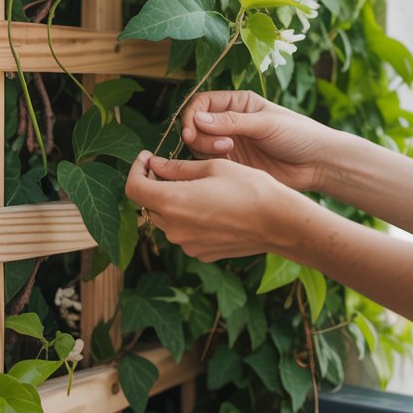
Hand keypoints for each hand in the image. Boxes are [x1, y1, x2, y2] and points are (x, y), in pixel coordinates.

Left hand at [125, 151, 297, 261]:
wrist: (278, 223)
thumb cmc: (249, 188)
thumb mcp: (212, 168)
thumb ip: (176, 168)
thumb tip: (154, 165)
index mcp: (172, 202)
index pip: (134, 188)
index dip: (136, 170)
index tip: (147, 158)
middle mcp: (174, 229)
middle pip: (149, 204)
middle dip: (155, 185)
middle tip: (171, 168)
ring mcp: (187, 244)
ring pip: (167, 220)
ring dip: (172, 203)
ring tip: (196, 187)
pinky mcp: (201, 253)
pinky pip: (184, 233)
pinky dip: (188, 219)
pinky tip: (210, 207)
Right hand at [180, 90, 334, 192]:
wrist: (317, 164)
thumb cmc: (298, 134)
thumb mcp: (265, 123)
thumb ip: (230, 122)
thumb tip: (196, 118)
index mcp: (238, 103)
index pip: (202, 103)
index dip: (192, 116)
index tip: (192, 131)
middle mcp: (230, 122)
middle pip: (196, 125)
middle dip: (200, 135)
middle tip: (222, 145)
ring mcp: (231, 144)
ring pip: (200, 146)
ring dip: (206, 149)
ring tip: (228, 151)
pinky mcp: (234, 165)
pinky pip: (211, 164)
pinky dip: (211, 164)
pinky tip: (229, 166)